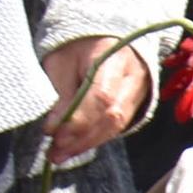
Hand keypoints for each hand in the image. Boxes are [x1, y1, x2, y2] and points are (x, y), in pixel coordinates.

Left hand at [37, 37, 150, 161]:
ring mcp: (140, 91)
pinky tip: (76, 147)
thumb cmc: (77, 47)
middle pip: (113, 114)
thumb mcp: (61, 62)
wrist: (103, 38)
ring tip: (60, 155)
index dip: (77, 119)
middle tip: (55, 151)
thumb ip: (61, 93)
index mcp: (115, 57)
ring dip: (87, 143)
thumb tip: (54, 127)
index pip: (102, 96)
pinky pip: (118, 126)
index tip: (52, 132)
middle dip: (82, 137)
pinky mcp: (136, 103)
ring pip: (117, 124)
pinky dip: (95, 139)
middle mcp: (134, 76)